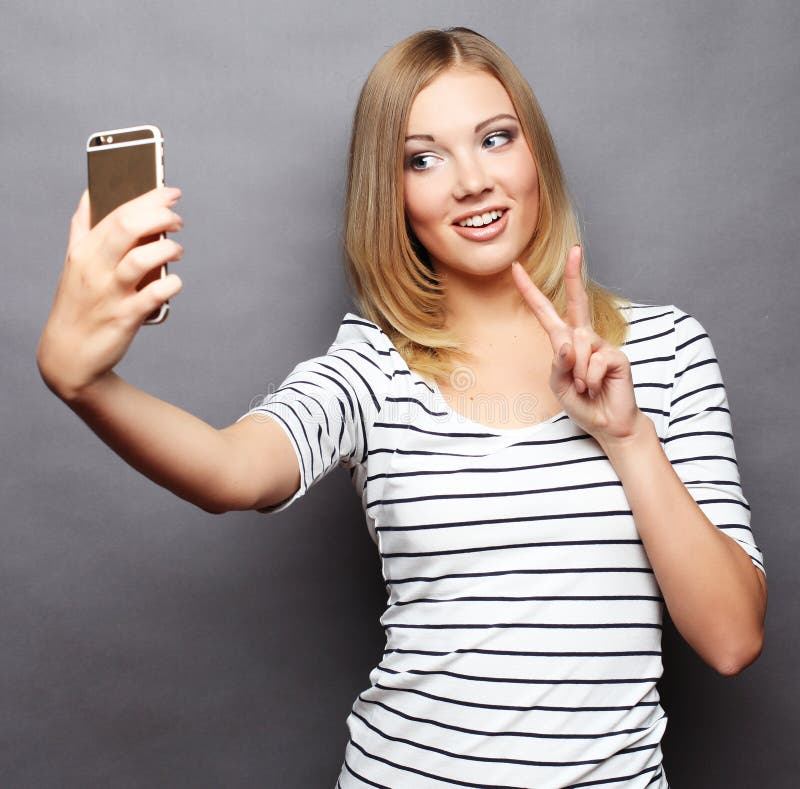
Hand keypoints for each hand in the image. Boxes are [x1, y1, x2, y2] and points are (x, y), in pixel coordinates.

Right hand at [36, 186, 183, 401]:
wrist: (69, 356)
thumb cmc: (78, 304)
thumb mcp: (74, 264)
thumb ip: (82, 228)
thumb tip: (90, 194)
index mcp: (84, 251)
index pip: (117, 213)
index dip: (148, 198)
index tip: (171, 192)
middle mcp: (95, 269)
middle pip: (128, 228)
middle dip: (159, 216)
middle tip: (178, 220)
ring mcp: (109, 294)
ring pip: (141, 259)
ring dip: (167, 249)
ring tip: (178, 250)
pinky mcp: (124, 318)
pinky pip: (153, 295)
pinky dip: (170, 284)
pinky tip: (175, 281)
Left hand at [510, 245, 643, 447]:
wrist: (607, 425)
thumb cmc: (582, 403)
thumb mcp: (558, 385)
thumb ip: (559, 365)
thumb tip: (569, 344)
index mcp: (565, 343)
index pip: (546, 312)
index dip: (531, 291)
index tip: (516, 269)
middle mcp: (584, 338)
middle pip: (578, 302)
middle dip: (575, 275)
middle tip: (575, 249)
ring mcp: (602, 345)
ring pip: (579, 346)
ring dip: (576, 374)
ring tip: (584, 388)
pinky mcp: (617, 356)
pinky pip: (594, 362)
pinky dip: (589, 380)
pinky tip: (597, 388)